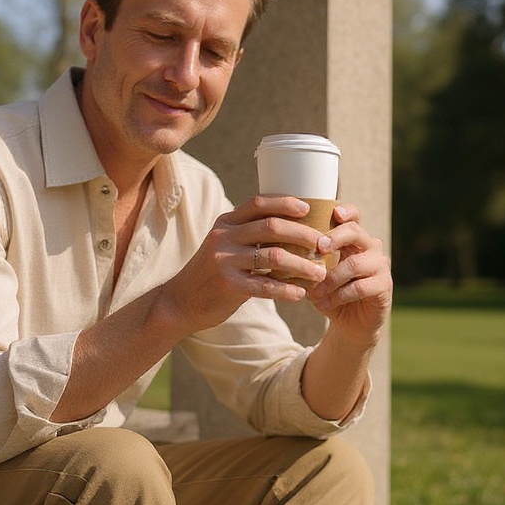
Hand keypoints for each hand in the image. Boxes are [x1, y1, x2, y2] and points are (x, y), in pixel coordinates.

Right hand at [159, 195, 328, 334]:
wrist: (181, 301)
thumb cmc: (212, 273)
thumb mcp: (224, 246)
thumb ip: (249, 235)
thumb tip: (292, 230)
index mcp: (225, 222)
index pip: (259, 203)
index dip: (286, 203)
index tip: (308, 209)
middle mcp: (223, 237)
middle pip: (272, 227)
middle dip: (303, 234)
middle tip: (323, 244)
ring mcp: (224, 261)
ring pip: (274, 257)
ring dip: (302, 265)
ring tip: (319, 273)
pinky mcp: (228, 285)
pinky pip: (265, 286)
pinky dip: (286, 290)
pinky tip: (300, 295)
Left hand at [307, 202, 391, 346]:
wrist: (350, 323)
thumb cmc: (330, 293)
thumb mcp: (315, 275)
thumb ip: (306, 262)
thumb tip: (284, 254)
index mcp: (353, 239)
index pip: (353, 216)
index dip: (346, 211)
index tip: (334, 212)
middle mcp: (370, 247)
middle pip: (355, 232)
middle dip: (335, 238)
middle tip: (319, 247)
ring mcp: (380, 265)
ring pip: (355, 264)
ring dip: (331, 278)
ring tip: (315, 292)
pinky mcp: (384, 286)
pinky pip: (360, 287)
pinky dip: (339, 296)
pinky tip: (325, 304)